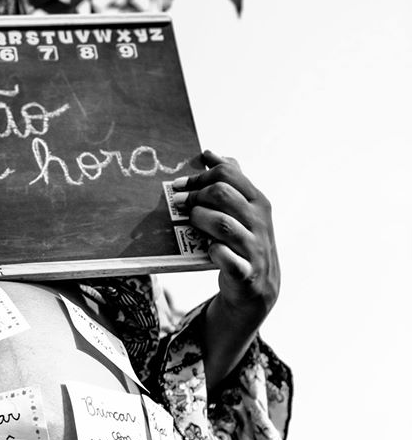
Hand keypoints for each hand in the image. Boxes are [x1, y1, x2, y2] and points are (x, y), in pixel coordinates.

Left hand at [172, 150, 279, 322]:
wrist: (257, 286)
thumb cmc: (244, 240)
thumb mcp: (244, 209)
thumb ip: (231, 181)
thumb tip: (211, 153)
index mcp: (257, 201)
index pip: (228, 174)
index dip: (199, 176)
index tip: (179, 184)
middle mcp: (259, 221)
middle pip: (222, 194)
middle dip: (195, 196)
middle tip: (178, 203)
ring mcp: (254, 247)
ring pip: (222, 224)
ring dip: (199, 220)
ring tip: (191, 223)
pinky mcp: (245, 272)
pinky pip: (224, 256)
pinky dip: (213, 252)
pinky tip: (208, 250)